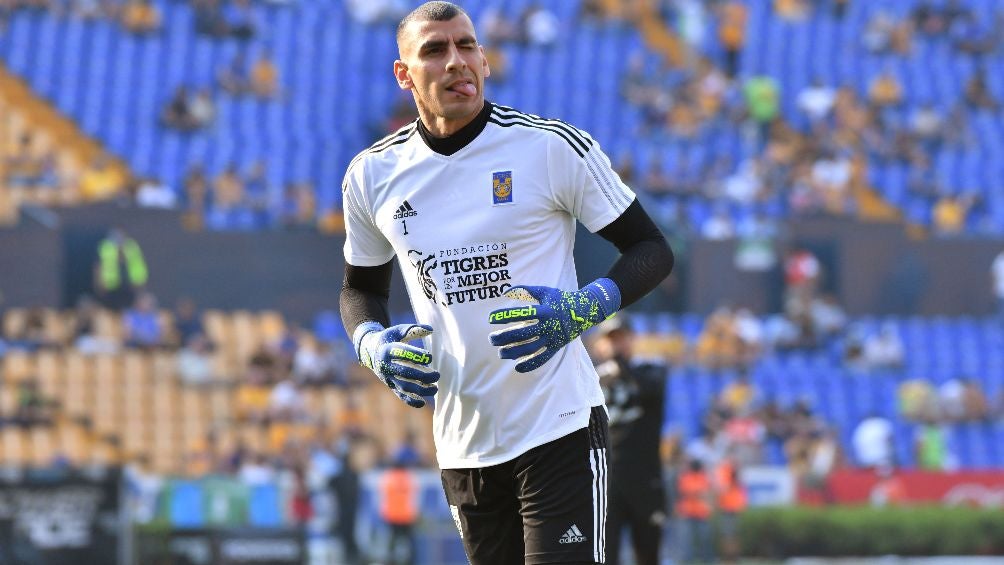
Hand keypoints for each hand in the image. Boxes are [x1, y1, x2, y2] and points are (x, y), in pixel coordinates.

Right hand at [353, 322, 439, 407]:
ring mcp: (387, 377)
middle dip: (422, 376)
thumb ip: (413, 329)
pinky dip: (410, 401)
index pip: (402, 353)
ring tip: (435, 388)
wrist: (370, 351)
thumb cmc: (388, 339)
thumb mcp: (397, 331)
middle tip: (437, 374)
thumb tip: (431, 329)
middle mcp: (386, 365)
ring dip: (420, 390)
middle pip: (404, 372)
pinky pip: (400, 395)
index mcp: (387, 350)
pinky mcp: (390, 385)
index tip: (430, 357)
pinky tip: (423, 402)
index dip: (416, 356)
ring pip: (404, 386)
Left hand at [488, 278, 620, 372]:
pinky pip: (543, 358)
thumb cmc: (561, 299)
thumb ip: (525, 290)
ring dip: (513, 352)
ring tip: (500, 353)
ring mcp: (552, 338)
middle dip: (504, 337)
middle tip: (491, 339)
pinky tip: (517, 367)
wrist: (584, 310)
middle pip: (522, 334)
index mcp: (544, 310)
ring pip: (530, 348)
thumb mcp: (545, 291)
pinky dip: (530, 364)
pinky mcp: (556, 347)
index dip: (504, 316)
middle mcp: (548, 326)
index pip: (520, 314)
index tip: (490, 318)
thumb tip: (506, 291)